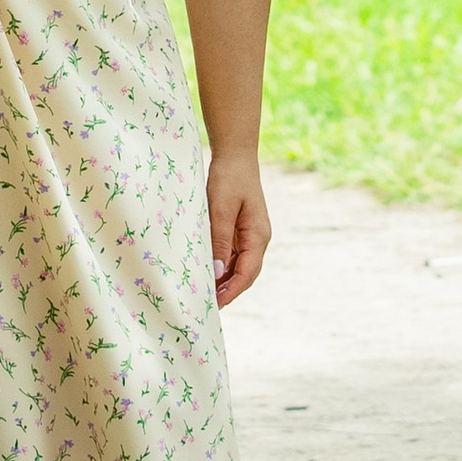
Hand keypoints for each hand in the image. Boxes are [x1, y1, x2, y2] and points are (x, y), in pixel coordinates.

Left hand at [206, 148, 271, 308]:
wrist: (235, 155)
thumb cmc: (229, 179)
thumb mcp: (221, 209)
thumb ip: (220, 241)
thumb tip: (218, 272)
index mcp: (258, 236)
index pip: (248, 273)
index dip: (232, 291)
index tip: (216, 305)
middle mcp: (257, 239)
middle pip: (244, 274)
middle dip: (228, 290)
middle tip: (205, 304)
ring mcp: (249, 235)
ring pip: (238, 266)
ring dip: (223, 280)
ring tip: (203, 292)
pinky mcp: (240, 230)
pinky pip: (232, 255)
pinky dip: (221, 266)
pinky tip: (206, 271)